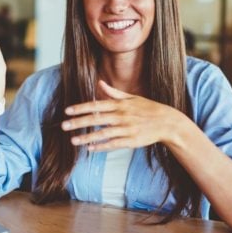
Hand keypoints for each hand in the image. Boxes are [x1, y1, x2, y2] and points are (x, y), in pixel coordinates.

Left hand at [61, 80, 182, 150]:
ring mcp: (127, 129)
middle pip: (96, 119)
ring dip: (87, 137)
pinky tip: (90, 149)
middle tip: (64, 126)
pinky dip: (102, 146)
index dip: (81, 108)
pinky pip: (114, 144)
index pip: (96, 105)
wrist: (168, 122)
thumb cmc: (148, 109)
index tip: (67, 111)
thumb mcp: (131, 98)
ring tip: (73, 140)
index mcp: (120, 104)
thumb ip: (113, 92)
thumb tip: (99, 83)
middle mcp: (122, 116)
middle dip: (79, 122)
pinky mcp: (132, 141)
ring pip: (103, 133)